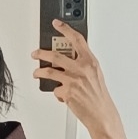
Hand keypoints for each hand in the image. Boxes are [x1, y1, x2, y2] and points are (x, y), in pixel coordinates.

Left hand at [32, 21, 126, 138]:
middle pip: (55, 55)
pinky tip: (61, 95)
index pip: (77, 39)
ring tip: (36, 73)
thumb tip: (69, 59)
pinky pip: (55, 89)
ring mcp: (73, 80)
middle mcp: (81, 68)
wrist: (102, 114)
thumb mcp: (96, 75)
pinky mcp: (66, 92)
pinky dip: (56, 92)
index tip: (56, 24)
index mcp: (90, 61)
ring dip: (39, 72)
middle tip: (35, 53)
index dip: (65, 29)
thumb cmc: (99, 97)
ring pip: (49, 71)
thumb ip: (83, 64)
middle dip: (41, 53)